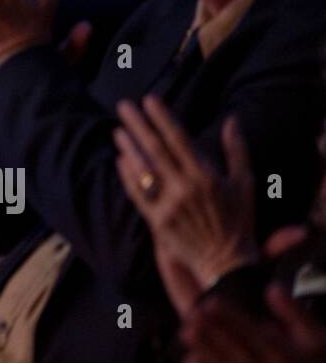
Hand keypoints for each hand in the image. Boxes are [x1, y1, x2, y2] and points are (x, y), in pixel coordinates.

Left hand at [115, 102, 258, 314]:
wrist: (228, 263)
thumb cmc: (238, 220)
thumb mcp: (245, 184)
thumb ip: (237, 150)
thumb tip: (232, 119)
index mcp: (206, 176)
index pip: (178, 139)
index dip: (162, 118)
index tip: (149, 99)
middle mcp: (185, 188)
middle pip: (155, 149)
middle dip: (137, 124)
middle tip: (123, 105)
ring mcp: (169, 206)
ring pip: (142, 170)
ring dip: (128, 147)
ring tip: (117, 130)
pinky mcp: (157, 221)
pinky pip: (137, 194)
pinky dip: (127, 176)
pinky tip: (121, 160)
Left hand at [181, 284, 325, 361]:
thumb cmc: (316, 357)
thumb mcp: (315, 335)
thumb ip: (294, 313)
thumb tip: (272, 289)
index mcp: (290, 355)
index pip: (257, 335)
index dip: (233, 319)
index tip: (210, 302)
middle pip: (240, 351)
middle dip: (215, 333)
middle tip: (193, 315)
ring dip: (207, 351)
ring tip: (187, 332)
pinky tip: (191, 358)